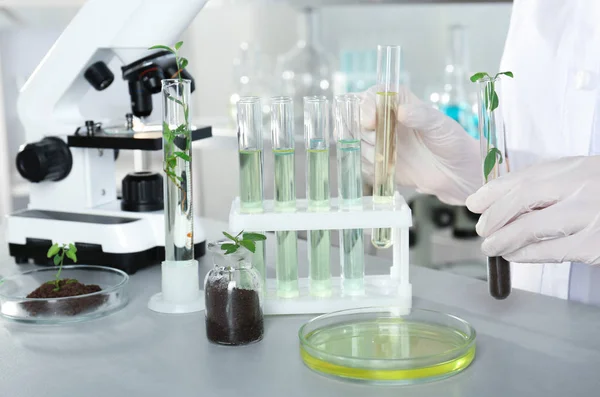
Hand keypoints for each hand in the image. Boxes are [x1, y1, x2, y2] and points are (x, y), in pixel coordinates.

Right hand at [359, 85, 480, 204]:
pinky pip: (361, 162)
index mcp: (400, 103)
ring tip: (387, 157)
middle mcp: (386, 120)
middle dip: (362, 131)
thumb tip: (401, 111)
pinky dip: (368, 166)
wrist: (457, 175)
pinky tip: (386, 168)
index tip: (370, 123)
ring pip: (356, 140)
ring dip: (366, 150)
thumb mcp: (441, 126)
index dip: (365, 106)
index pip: (372, 96)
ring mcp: (381, 141)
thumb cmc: (453, 144)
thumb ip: (421, 116)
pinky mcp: (379, 161)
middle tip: (378, 142)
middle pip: (356, 117)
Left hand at [465, 156, 599, 264]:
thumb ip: (554, 183)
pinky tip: (513, 255)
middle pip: (522, 198)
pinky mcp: (595, 245)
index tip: (474, 201)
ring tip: (490, 245)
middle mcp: (583, 186)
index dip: (493, 190)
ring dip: (503, 238)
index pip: (525, 176)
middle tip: (480, 227)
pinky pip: (549, 251)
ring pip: (530, 227)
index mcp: (579, 166)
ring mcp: (590, 215)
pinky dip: (525, 255)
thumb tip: (505, 198)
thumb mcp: (586, 177)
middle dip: (494, 214)